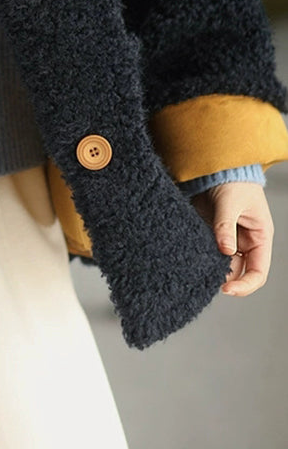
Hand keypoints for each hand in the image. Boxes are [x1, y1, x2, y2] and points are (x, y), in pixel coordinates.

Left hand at [189, 181, 273, 296]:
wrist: (215, 162)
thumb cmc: (233, 179)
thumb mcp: (230, 202)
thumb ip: (225, 225)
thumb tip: (224, 250)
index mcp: (259, 236)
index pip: (258, 271)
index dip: (245, 285)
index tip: (227, 289)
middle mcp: (245, 241)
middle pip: (238, 271)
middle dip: (225, 279)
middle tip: (207, 281)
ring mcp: (227, 237)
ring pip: (221, 263)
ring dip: (211, 267)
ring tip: (198, 268)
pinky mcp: (211, 231)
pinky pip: (208, 250)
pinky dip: (201, 256)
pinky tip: (191, 257)